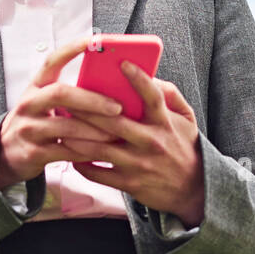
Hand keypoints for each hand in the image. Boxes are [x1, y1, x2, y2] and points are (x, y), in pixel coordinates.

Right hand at [0, 35, 126, 189]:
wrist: (5, 153)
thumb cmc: (36, 121)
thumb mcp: (44, 103)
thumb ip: (69, 94)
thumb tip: (112, 85)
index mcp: (36, 86)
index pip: (52, 61)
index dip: (72, 49)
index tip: (93, 40)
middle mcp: (29, 104)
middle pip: (61, 93)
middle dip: (92, 100)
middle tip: (118, 107)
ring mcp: (29, 128)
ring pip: (66, 127)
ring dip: (95, 130)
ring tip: (117, 133)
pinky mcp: (33, 153)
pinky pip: (65, 151)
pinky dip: (86, 151)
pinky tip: (102, 151)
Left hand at [57, 60, 204, 227]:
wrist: (194, 190)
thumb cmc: (185, 148)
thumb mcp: (187, 119)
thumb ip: (171, 95)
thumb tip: (151, 76)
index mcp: (165, 123)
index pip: (152, 96)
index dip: (138, 78)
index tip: (122, 63)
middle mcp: (152, 142)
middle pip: (114, 122)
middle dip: (88, 109)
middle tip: (67, 97)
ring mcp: (139, 164)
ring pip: (101, 149)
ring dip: (77, 137)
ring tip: (61, 126)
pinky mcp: (130, 184)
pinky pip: (99, 173)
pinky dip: (82, 164)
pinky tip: (70, 154)